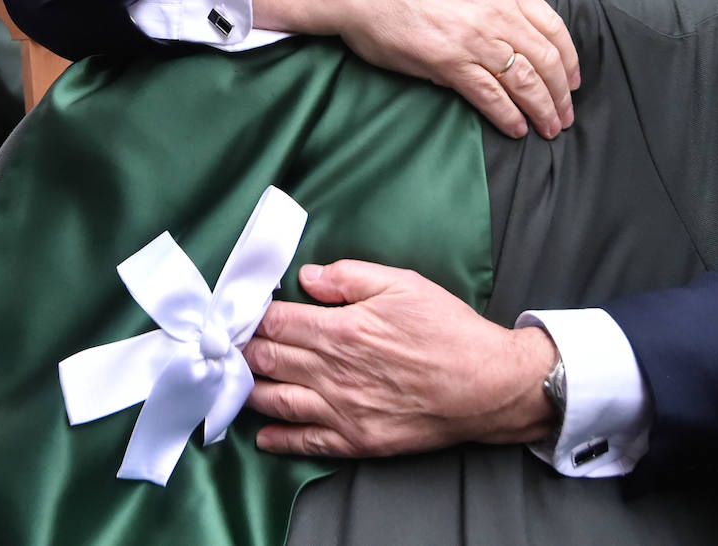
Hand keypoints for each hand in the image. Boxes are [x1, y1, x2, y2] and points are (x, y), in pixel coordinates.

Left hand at [242, 260, 558, 457]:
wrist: (486, 385)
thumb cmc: (448, 331)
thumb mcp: (403, 284)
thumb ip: (349, 276)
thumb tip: (307, 277)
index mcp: (341, 328)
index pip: (277, 322)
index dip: (254, 317)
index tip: (244, 314)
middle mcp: (333, 371)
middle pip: (268, 360)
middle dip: (245, 350)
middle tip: (231, 345)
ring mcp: (341, 409)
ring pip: (276, 401)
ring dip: (250, 390)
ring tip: (240, 381)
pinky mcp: (355, 440)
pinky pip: (304, 441)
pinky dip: (277, 439)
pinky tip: (264, 433)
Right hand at [256, 0, 579, 138]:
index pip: (553, 26)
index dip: (570, 58)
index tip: (574, 80)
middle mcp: (494, 11)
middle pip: (545, 59)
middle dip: (561, 93)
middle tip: (566, 116)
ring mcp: (472, 38)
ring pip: (524, 81)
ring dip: (541, 110)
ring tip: (549, 129)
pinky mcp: (448, 63)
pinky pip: (490, 95)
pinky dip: (508, 116)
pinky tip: (516, 129)